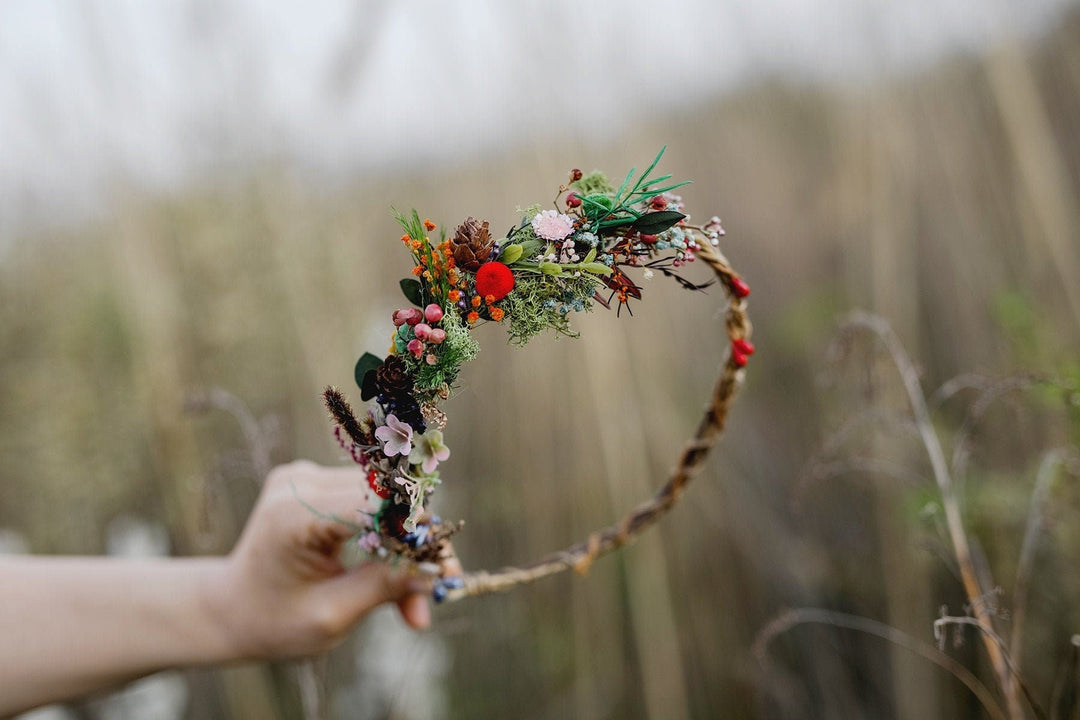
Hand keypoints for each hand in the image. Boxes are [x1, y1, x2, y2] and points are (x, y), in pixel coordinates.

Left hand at [212, 460, 433, 659]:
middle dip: (414, 545)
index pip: (373, 503)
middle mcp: (299, 482)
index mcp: (293, 513)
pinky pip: (368, 500)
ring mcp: (304, 476)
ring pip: (383, 499)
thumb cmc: (273, 621)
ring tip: (412, 599)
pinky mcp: (313, 481)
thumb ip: (383, 588)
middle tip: (436, 591)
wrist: (230, 609)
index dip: (415, 532)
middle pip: (384, 498)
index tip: (445, 570)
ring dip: (403, 543)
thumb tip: (434, 574)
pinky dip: (385, 533)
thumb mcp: (331, 616)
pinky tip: (390, 570)